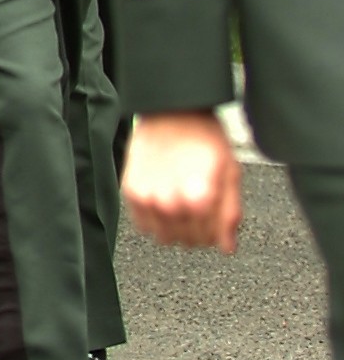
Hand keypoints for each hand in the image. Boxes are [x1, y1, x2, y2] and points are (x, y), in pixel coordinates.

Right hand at [123, 110, 244, 252]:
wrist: (171, 113)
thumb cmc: (204, 137)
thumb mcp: (230, 174)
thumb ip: (230, 214)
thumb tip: (226, 246)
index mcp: (198, 200)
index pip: (210, 240)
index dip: (218, 231)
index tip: (217, 219)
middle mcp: (168, 203)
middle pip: (188, 241)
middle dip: (199, 231)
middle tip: (202, 211)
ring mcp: (146, 199)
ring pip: (165, 238)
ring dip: (177, 229)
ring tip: (184, 207)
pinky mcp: (130, 192)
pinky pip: (143, 226)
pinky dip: (155, 221)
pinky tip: (165, 204)